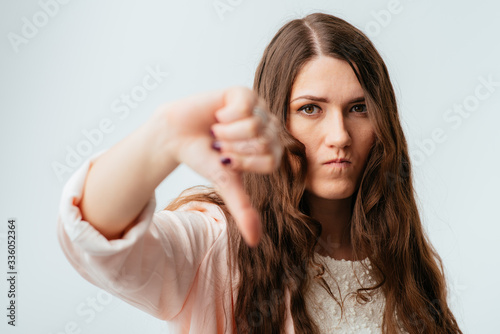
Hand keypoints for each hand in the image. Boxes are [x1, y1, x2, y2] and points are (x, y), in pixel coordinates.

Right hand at [156, 86, 282, 246]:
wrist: (176, 136)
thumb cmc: (203, 158)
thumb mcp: (226, 184)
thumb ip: (243, 209)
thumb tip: (255, 242)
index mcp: (269, 150)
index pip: (271, 160)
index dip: (244, 162)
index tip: (226, 159)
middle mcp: (268, 128)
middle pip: (264, 142)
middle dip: (234, 148)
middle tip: (220, 144)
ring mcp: (258, 109)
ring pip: (255, 125)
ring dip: (227, 133)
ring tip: (217, 130)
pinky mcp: (244, 93)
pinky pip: (245, 106)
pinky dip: (225, 116)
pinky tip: (218, 115)